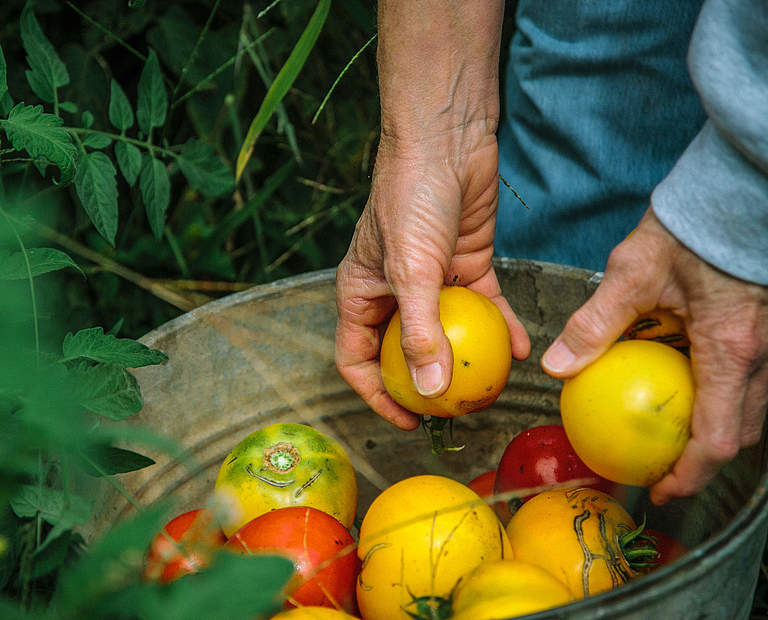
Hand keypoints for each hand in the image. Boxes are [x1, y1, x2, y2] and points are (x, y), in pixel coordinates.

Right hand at [335, 130, 530, 429]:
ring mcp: (432, 280)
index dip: (376, 395)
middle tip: (458, 411)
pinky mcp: (468, 265)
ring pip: (451, 332)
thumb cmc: (410, 197)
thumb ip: (420, 331)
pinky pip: (484, 307)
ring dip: (471, 359)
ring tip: (495, 387)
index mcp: (361, 294)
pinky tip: (523, 348)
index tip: (408, 421)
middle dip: (430, 383)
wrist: (447, 139)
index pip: (358, 359)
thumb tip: (428, 389)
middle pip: (407, 352)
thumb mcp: (410, 269)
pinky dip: (501, 327)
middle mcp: (394, 292)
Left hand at [542, 208, 767, 503]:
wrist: (739, 188)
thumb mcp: (632, 273)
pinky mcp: (766, 327)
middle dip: (703, 459)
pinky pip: (750, 376)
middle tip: (663, 467)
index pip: (717, 436)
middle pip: (742, 430)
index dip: (690, 474)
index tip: (660, 489)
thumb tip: (558, 366)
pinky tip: (687, 379)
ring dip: (714, 426)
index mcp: (731, 347)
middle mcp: (763, 353)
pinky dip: (721, 392)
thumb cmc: (691, 224)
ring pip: (750, 405)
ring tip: (671, 431)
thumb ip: (595, 324)